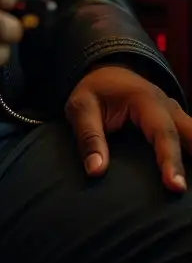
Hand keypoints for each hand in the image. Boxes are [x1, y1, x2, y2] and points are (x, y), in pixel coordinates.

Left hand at [65, 65, 191, 191]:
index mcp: (145, 100)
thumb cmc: (95, 91)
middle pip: (191, 134)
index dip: (170, 159)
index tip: (175, 186)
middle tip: (187, 188)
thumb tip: (96, 169)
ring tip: (191, 185)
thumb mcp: (81, 107)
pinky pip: (190, 139)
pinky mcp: (176, 123)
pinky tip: (189, 173)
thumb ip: (89, 136)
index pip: (163, 132)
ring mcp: (175, 114)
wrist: (106, 73)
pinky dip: (190, 154)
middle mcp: (167, 106)